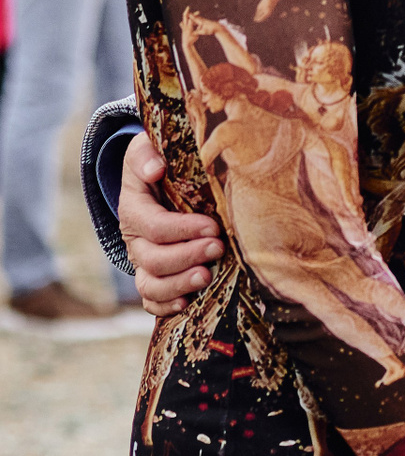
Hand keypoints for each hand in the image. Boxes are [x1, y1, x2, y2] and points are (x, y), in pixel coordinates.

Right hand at [121, 132, 224, 314]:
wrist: (157, 179)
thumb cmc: (159, 162)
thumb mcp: (146, 149)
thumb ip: (145, 154)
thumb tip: (156, 169)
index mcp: (134, 210)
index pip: (153, 227)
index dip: (181, 230)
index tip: (213, 225)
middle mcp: (135, 240)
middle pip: (153, 260)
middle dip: (187, 256)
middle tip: (218, 247)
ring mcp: (143, 261)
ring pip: (150, 285)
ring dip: (179, 284)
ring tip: (207, 276)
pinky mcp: (154, 276)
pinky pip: (151, 302)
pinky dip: (166, 306)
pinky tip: (189, 302)